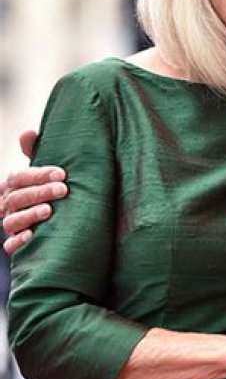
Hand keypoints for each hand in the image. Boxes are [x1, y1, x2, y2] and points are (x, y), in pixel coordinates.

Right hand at [2, 131, 66, 254]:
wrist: (48, 218)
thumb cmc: (43, 188)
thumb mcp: (41, 171)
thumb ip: (35, 151)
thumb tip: (27, 133)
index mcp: (13, 185)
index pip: (19, 177)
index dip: (38, 175)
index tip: (62, 174)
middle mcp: (8, 204)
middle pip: (17, 198)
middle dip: (39, 192)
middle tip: (63, 190)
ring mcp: (11, 224)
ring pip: (11, 221)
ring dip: (29, 215)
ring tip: (49, 211)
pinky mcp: (15, 243)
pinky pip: (9, 245)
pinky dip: (17, 242)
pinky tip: (32, 236)